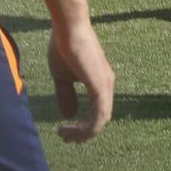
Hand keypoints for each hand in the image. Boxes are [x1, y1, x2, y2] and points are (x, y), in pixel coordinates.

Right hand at [48, 20, 113, 143]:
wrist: (68, 30)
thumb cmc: (64, 48)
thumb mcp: (63, 77)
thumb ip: (65, 96)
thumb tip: (67, 116)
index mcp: (100, 83)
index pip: (98, 112)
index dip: (85, 127)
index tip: (67, 134)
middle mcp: (106, 85)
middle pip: (101, 119)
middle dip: (84, 133)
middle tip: (67, 140)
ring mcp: (105, 86)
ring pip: (100, 121)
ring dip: (81, 133)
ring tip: (63, 135)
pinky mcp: (100, 86)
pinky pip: (98, 115)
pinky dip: (84, 127)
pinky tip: (66, 127)